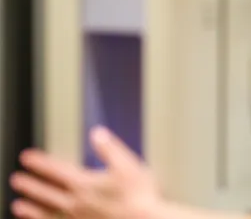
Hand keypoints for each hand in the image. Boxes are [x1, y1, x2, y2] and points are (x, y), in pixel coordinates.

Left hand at [9, 126, 164, 218]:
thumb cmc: (140, 196)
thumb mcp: (128, 164)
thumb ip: (109, 148)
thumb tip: (97, 134)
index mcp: (85, 183)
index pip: (56, 170)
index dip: (39, 163)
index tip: (27, 158)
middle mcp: (76, 203)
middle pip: (46, 192)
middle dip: (29, 185)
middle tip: (17, 179)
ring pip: (47, 213)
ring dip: (31, 208)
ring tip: (18, 205)